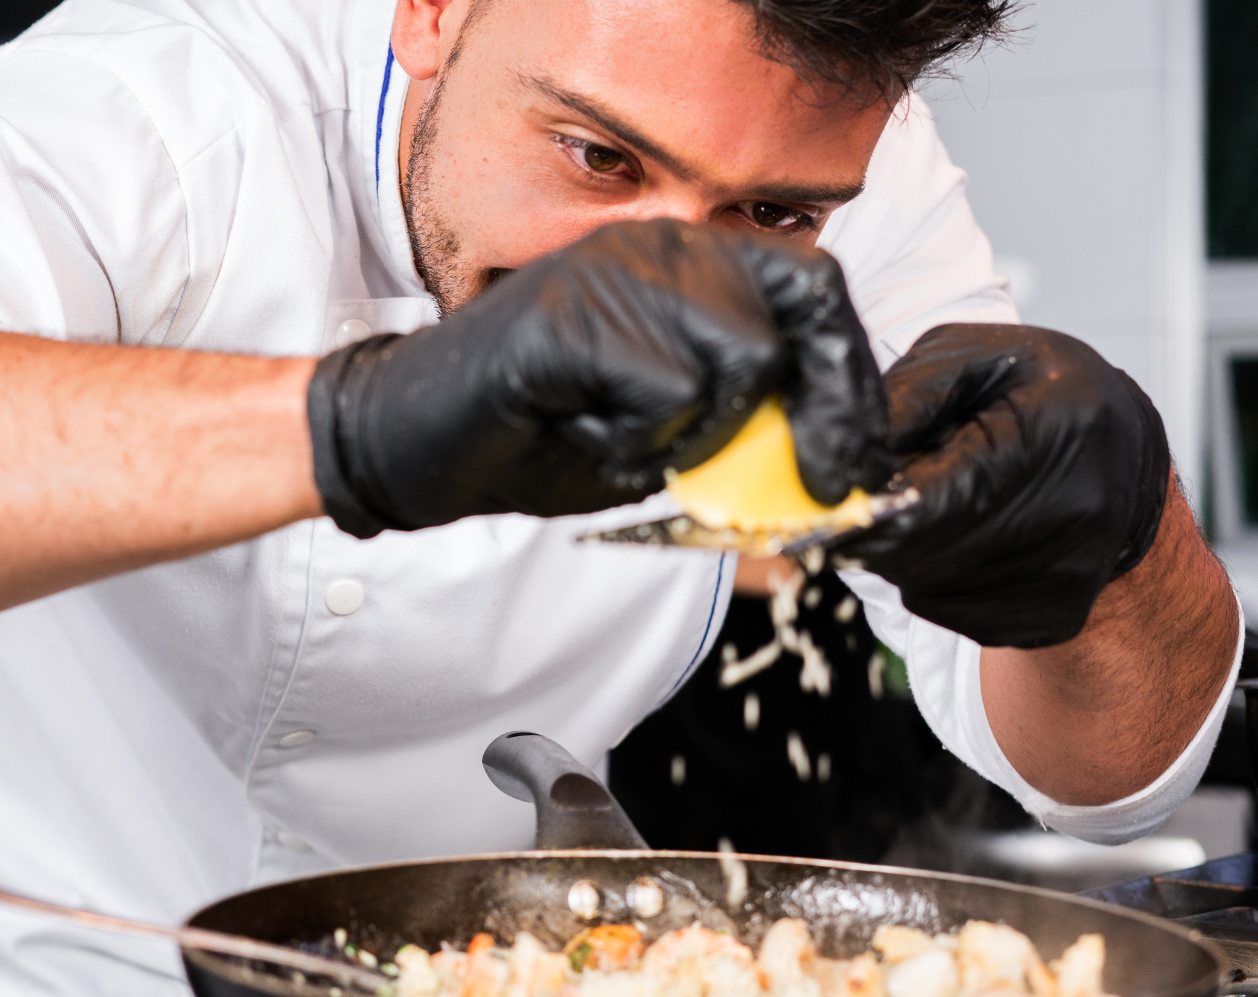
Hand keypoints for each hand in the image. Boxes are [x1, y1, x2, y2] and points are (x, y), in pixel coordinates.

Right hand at [307, 220, 891, 536]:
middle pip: (804, 307)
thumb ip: (740, 442)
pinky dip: (637, 444)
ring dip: (707, 436)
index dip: (852, 378)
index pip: (815, 288)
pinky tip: (582, 435)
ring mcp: (613, 270)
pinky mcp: (572, 314)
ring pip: (744, 358)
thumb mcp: (660, 444)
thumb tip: (828, 491)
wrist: (405, 441)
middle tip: (820, 486)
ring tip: (631, 444)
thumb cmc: (529, 437)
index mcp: (685, 261)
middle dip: (827, 409)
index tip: (851, 464)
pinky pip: (668, 393)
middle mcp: (658, 244)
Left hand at [841, 324, 1170, 647]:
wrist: (1123, 453)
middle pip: (922, 556)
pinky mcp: (1054, 618)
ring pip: (927, 590)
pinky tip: (959, 539)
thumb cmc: (1041, 393)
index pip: (930, 502)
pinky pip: (950, 614)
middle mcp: (1076, 513)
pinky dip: (932, 581)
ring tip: (933, 508)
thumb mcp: (973, 358)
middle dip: (878, 532)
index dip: (867, 509)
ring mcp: (1069, 576)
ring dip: (904, 556)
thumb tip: (843, 458)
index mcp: (1057, 430)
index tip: (831, 503)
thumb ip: (905, 395)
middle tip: (874, 500)